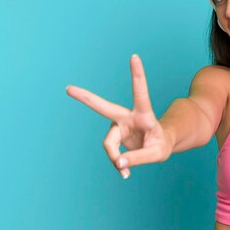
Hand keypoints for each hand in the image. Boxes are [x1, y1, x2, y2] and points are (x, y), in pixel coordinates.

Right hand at [66, 54, 172, 178]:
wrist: (160, 145)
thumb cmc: (161, 144)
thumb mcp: (157, 153)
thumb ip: (139, 158)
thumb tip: (118, 163)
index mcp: (143, 113)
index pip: (140, 92)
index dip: (137, 75)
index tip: (134, 56)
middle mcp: (127, 116)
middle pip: (103, 107)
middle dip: (86, 98)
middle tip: (68, 89)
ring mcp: (119, 126)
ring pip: (109, 144)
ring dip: (115, 158)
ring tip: (126, 173)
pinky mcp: (115, 136)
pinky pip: (111, 153)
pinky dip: (117, 164)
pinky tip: (125, 173)